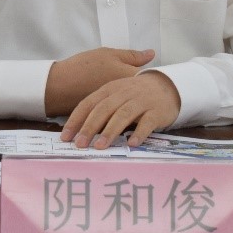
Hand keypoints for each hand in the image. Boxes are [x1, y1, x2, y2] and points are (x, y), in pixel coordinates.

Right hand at [44, 48, 154, 116]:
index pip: (151, 82)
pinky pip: (117, 119)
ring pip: (131, 112)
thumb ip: (132, 56)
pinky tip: (116, 119)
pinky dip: (118, 118)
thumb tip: (151, 54)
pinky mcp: (104, 119)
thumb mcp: (108, 55)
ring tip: (134, 114)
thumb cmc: (84, 67)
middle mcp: (126, 97)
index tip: (153, 80)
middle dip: (144, 100)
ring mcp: (115, 110)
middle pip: (143, 100)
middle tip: (141, 97)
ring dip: (132, 112)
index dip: (153, 81)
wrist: (59, 85)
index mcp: (129, 80)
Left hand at [60, 71, 181, 149]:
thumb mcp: (116, 96)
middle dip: (90, 127)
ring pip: (123, 115)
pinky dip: (139, 133)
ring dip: (110, 131)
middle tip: (80, 144)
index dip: (76, 119)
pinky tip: (131, 143)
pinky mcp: (157, 111)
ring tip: (100, 146)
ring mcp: (141, 101)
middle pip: (104, 109)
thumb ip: (99, 109)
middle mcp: (124, 93)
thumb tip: (78, 130)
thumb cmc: (135, 95)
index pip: (89, 103)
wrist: (167, 85)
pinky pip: (147, 122)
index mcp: (110, 89)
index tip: (65, 136)